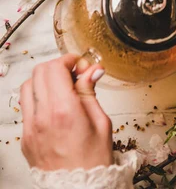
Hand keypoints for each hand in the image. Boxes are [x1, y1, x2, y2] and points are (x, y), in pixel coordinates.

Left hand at [20, 54, 112, 170]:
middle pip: (39, 72)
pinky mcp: (26, 138)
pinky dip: (38, 98)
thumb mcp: (101, 122)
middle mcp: (43, 117)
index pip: (56, 68)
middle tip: (73, 74)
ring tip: (62, 88)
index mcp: (64, 111)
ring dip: (44, 80)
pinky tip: (54, 105)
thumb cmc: (93, 162)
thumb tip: (91, 70)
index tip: (81, 65)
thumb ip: (90, 92)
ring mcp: (31, 128)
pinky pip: (26, 107)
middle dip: (57, 66)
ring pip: (27, 86)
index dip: (69, 60)